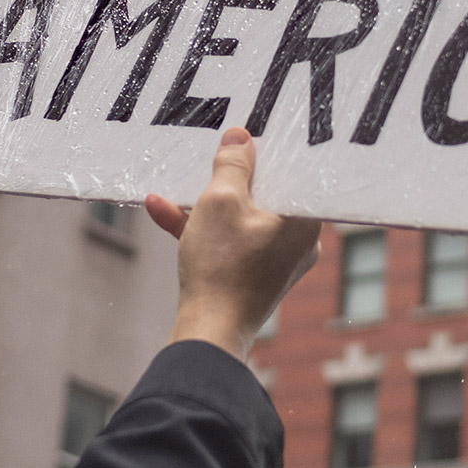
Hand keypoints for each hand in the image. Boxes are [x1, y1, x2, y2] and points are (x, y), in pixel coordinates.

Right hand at [145, 128, 322, 358]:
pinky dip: (202, 227)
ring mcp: (276, 260)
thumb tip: (241, 138)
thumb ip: (232, 164)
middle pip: (265, 193)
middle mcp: (299, 240)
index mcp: (306, 219)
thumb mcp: (220, 201)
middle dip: (228, 177)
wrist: (209, 331)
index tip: (249, 136)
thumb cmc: (222, 267)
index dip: (269, 151)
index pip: (294, 171)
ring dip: (205, 203)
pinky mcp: (254, 274)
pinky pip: (231, 239)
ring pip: (241, 217)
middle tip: (212, 156)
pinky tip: (161, 210)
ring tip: (172, 188)